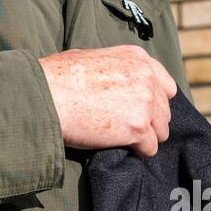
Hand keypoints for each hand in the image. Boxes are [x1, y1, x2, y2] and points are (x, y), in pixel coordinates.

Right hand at [38, 44, 177, 157]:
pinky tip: (121, 149)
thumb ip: (114, 70)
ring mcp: (145, 102)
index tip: (140, 111)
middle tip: (125, 129)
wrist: (44, 95)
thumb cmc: (56, 77)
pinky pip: (150, 148)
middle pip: (164, 111)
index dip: (153, 102)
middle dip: (148, 122)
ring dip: (144, 138)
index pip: (166, 87)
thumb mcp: (90, 58)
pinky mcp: (138, 127)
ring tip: (121, 139)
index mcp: (137, 58)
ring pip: (161, 132)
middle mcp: (146, 78)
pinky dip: (137, 152)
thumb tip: (114, 83)